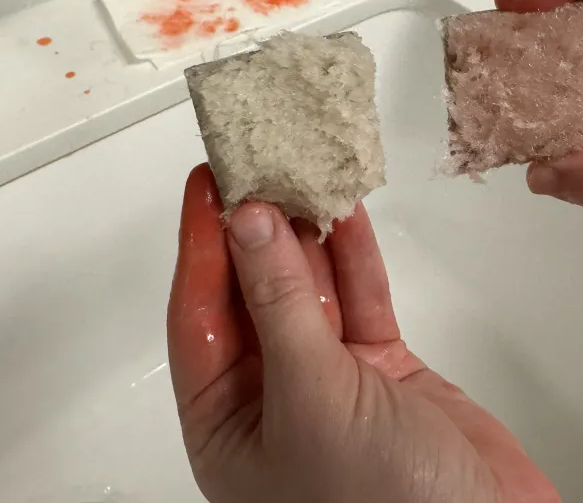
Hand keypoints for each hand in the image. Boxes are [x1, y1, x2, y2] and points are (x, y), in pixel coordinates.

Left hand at [168, 165, 559, 502]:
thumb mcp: (312, 399)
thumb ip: (280, 305)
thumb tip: (246, 222)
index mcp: (227, 423)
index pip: (199, 315)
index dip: (200, 243)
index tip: (205, 180)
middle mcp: (273, 395)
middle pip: (255, 292)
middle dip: (258, 229)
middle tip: (259, 160)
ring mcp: (330, 377)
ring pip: (310, 287)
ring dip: (308, 232)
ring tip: (302, 169)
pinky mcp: (383, 364)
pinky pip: (360, 296)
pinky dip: (355, 254)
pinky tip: (347, 210)